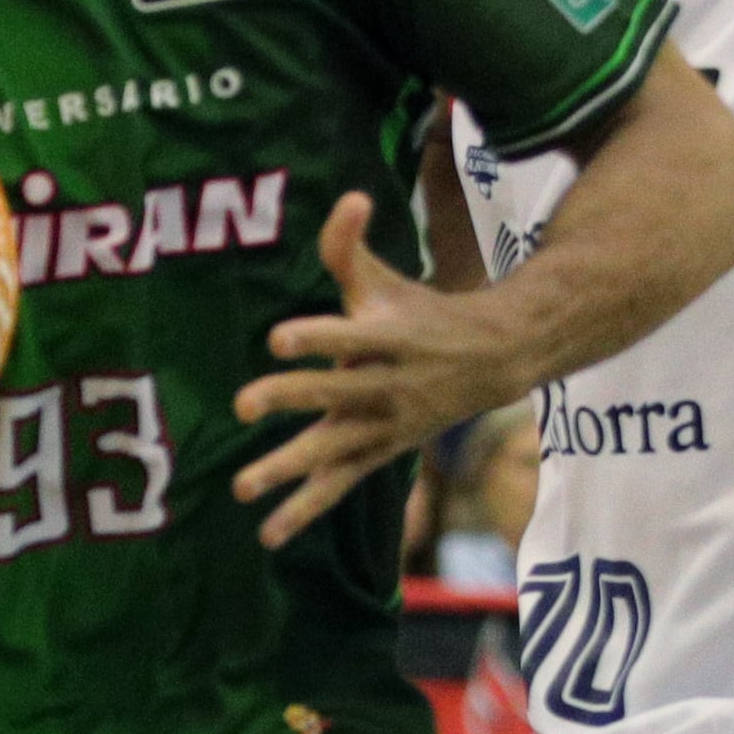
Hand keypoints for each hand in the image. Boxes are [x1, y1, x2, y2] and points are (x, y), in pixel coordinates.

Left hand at [232, 194, 529, 545]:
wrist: (492, 363)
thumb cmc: (420, 314)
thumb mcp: (387, 280)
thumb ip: (351, 245)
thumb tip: (350, 198)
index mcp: (388, 338)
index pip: (349, 337)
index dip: (316, 338)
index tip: (277, 340)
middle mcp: (386, 386)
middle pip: (334, 394)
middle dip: (291, 399)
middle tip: (245, 405)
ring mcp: (383, 425)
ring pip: (333, 450)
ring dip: (287, 469)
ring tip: (242, 485)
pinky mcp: (377, 453)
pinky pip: (338, 486)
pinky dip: (304, 510)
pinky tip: (267, 535)